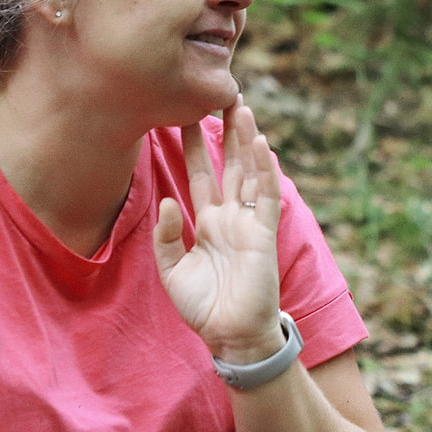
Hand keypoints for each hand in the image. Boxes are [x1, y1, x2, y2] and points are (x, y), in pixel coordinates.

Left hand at [154, 98, 283, 361]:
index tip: (183, 114)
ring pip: (249, 171)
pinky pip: (265, 196)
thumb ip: (165, 236)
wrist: (230, 337)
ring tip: (241, 106)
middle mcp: (230, 217)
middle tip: (221, 94)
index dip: (194, 145)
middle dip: (225, 130)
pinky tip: (261, 144)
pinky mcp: (264, 234)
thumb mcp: (171, 270)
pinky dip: (264, 170)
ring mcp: (249, 223)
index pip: (200, 174)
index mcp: (207, 223)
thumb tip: (167, 201)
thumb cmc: (203, 308)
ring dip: (246, 140)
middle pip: (228, 164)